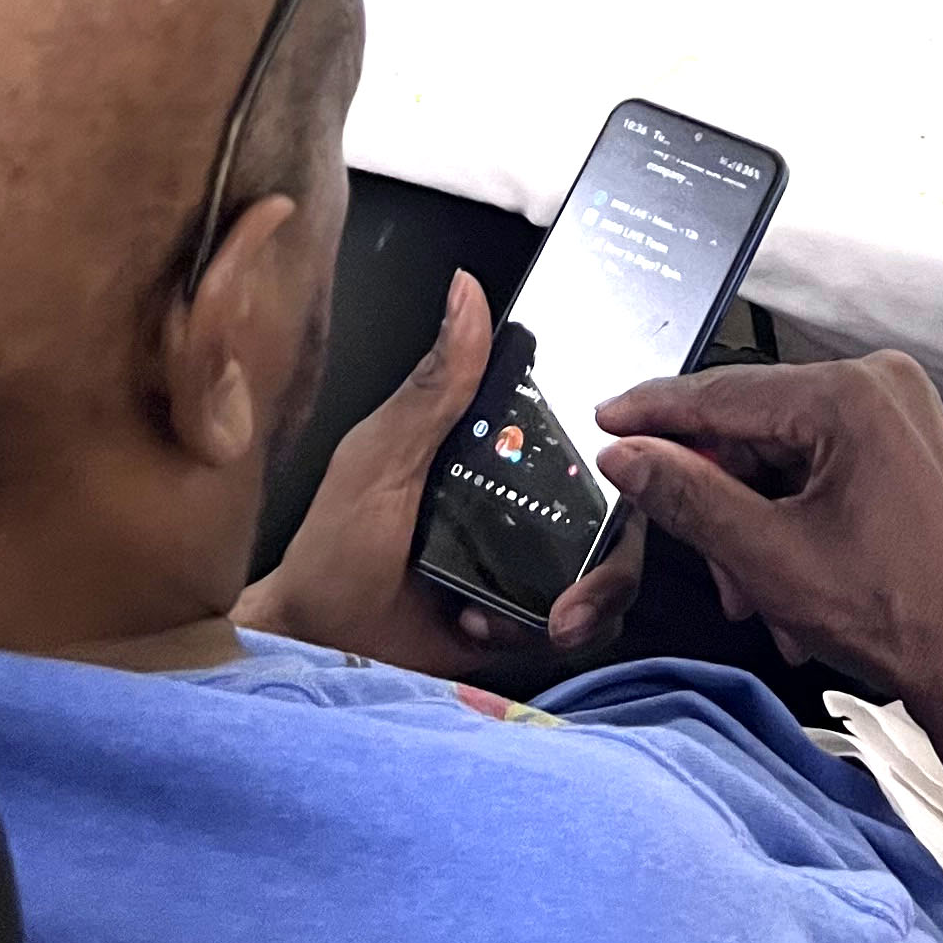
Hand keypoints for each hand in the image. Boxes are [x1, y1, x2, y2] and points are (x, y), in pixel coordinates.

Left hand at [236, 270, 601, 676]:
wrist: (315, 651)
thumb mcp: (379, 457)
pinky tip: (496, 629)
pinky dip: (556, 630)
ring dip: (589, 597)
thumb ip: (432, 385)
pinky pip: (583, 624)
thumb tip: (465, 291)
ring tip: (539, 616)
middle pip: (618, 506)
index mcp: (495, 445)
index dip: (627, 449)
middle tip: (581, 582)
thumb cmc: (332, 550)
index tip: (621, 472)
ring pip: (612, 567)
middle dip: (614, 554)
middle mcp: (525, 498)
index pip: (589, 430)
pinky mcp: (525, 620)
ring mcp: (531, 562)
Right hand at [585, 350, 942, 744]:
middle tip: (708, 569)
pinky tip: (795, 593)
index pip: (724, 393)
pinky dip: (799, 524)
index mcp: (850, 394)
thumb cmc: (899, 613)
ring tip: (760, 601)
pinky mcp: (913, 450)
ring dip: (759, 529)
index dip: (656, 413)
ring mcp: (905, 416)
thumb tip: (628, 456)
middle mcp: (883, 386)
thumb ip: (689, 497)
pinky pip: (828, 470)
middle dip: (722, 506)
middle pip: (758, 431)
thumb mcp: (768, 558)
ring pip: (790, 458)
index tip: (606, 415)